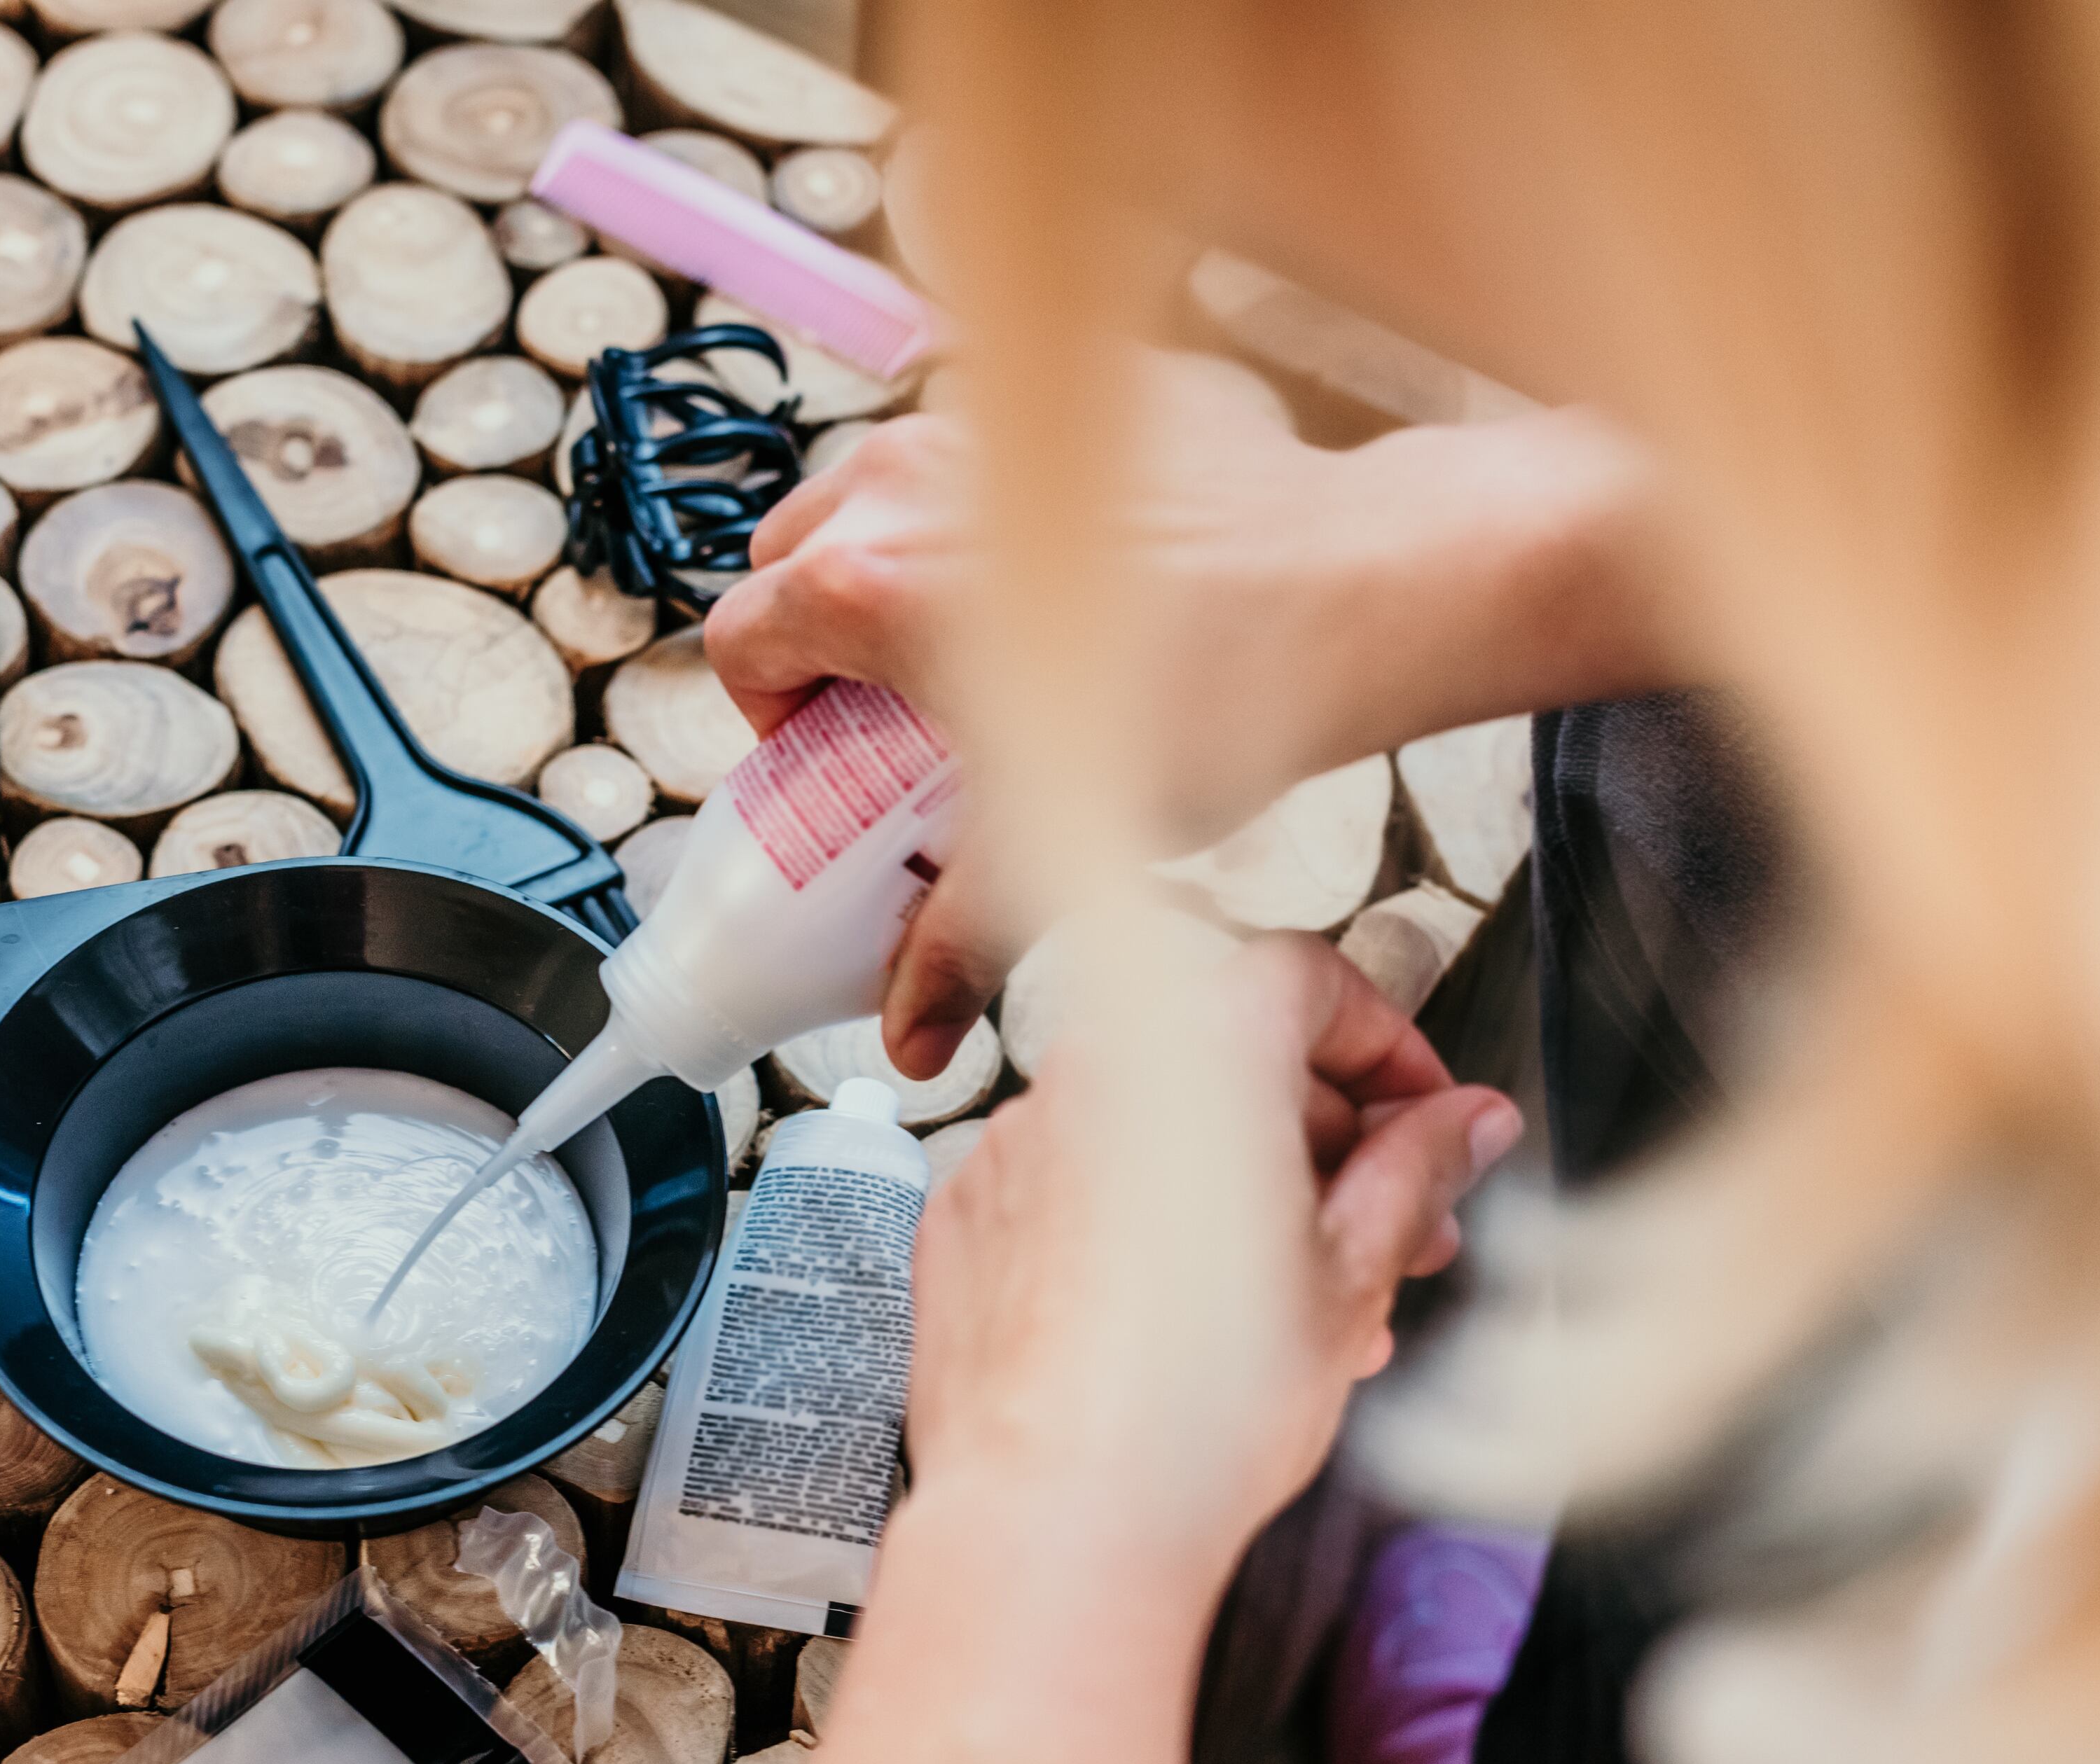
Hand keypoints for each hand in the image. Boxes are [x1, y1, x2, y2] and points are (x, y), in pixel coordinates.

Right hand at [704, 359, 1675, 1078]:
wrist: (1358, 584)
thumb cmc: (1211, 699)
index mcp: (866, 585)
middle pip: (794, 557)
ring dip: (900, 562)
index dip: (774, 718)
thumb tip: (910, 1039)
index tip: (837, 760)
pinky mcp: (1072, 390)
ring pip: (883, 490)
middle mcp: (905, 479)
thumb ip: (956, 942)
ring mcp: (989, 416)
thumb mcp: (1053, 843)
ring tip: (983, 643)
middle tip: (899, 714)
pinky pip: (990, 443)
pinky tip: (1075, 573)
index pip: (742, 642)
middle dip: (826, 636)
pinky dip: (998, 503)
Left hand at [899, 935, 1521, 1615]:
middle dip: (1330, 1140)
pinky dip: (1146, 1227)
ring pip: (1159, 1132)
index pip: (1309, 982)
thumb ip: (1418, 1168)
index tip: (1431, 1120)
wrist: (1053, 1520)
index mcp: (1196, 1049)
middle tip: (1398, 1232)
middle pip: (1232, 1058)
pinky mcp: (967, 1217)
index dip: (1388, 1047)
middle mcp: (1088, 1072)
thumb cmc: (1198, 1408)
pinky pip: (1079, 1188)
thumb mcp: (1354, 1274)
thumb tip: (1465, 1120)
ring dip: (1247, 1193)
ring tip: (1316, 1304)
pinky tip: (1198, 1322)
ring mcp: (1015, 1144)